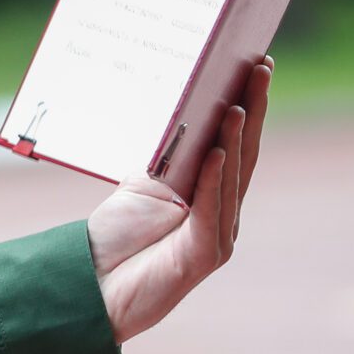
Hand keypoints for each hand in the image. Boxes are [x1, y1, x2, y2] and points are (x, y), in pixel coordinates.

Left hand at [87, 58, 269, 342]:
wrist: (93, 291)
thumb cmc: (116, 241)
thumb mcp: (143, 187)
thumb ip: (167, 157)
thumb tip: (180, 111)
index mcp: (211, 195)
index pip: (235, 141)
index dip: (248, 103)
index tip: (256, 63)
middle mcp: (223, 213)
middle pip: (243, 153)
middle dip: (252, 108)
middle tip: (260, 67)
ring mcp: (218, 236)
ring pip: (233, 179)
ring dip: (235, 139)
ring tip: (237, 102)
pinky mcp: (202, 256)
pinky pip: (211, 211)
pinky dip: (215, 181)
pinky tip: (217, 152)